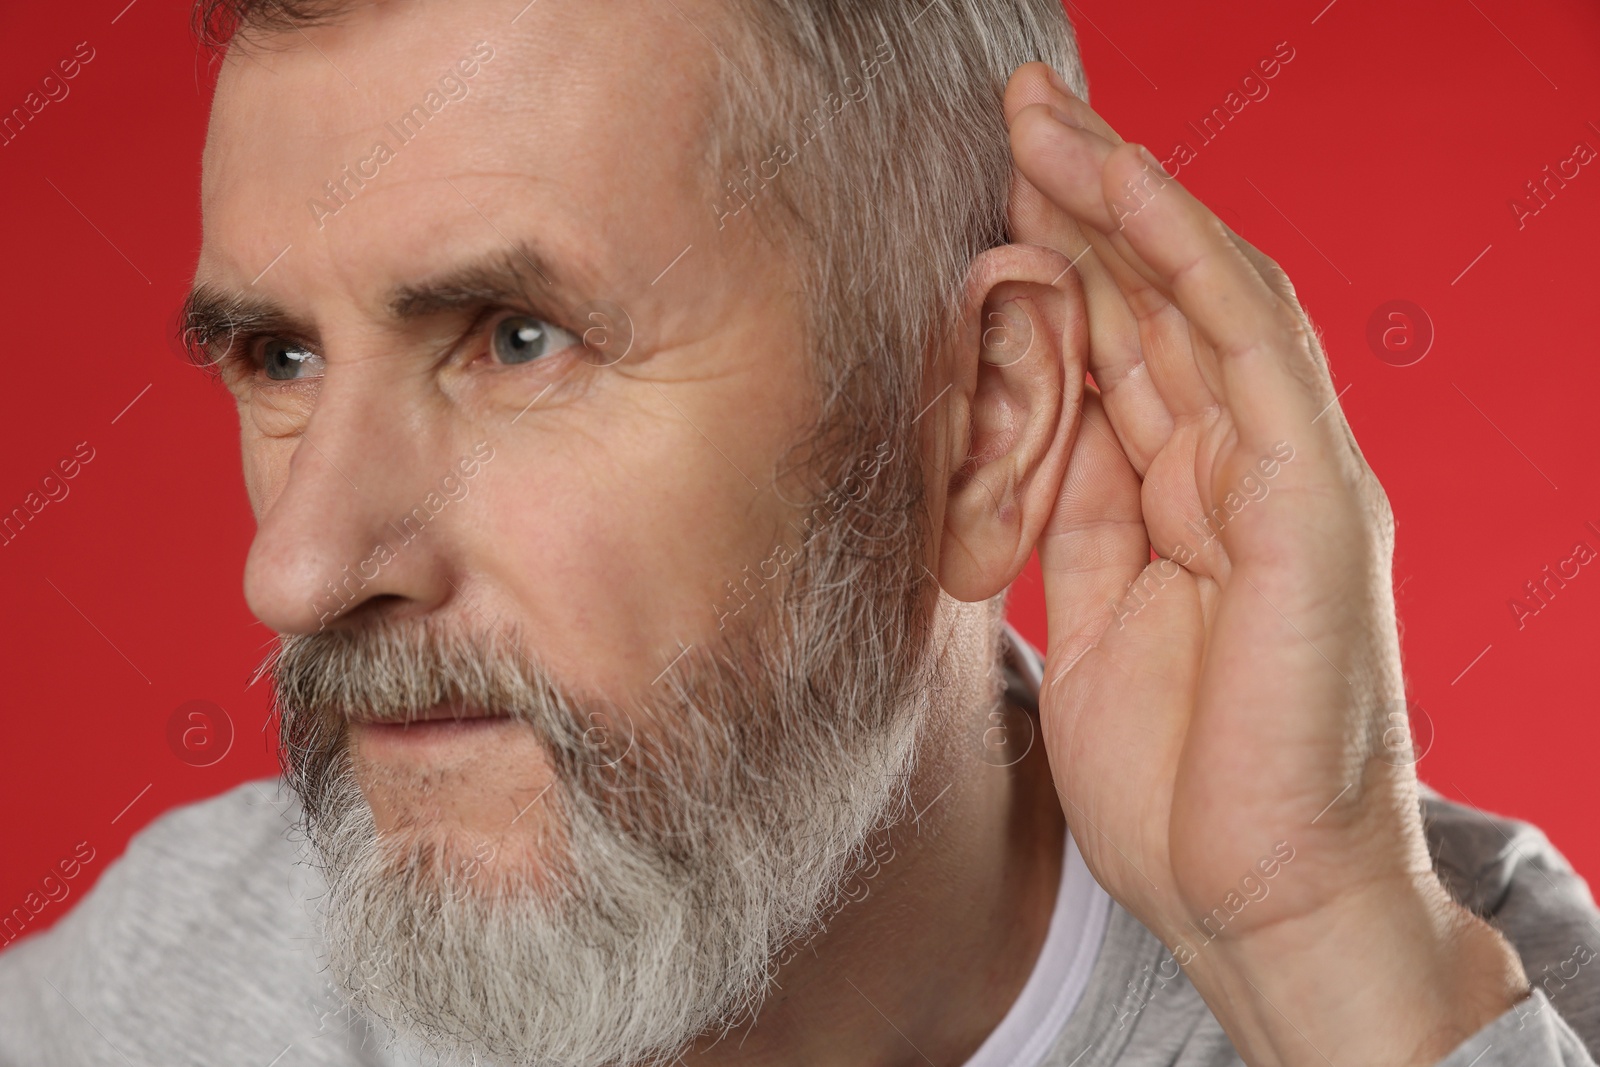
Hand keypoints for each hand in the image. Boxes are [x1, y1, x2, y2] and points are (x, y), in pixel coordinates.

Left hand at [1003, 63, 1527, 1065]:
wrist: (1260, 900)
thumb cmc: (1183, 783)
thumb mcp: (1096, 618)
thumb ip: (1079, 512)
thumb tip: (1029, 419)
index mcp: (1190, 499)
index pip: (1126, 344)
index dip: (1061, 259)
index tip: (989, 189)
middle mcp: (1245, 469)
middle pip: (1163, 301)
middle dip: (1086, 200)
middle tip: (1016, 111)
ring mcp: (1288, 480)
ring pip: (1210, 300)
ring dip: (1129, 201)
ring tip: (1051, 120)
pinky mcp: (1312, 507)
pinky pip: (1252, 355)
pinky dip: (1193, 264)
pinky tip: (1135, 191)